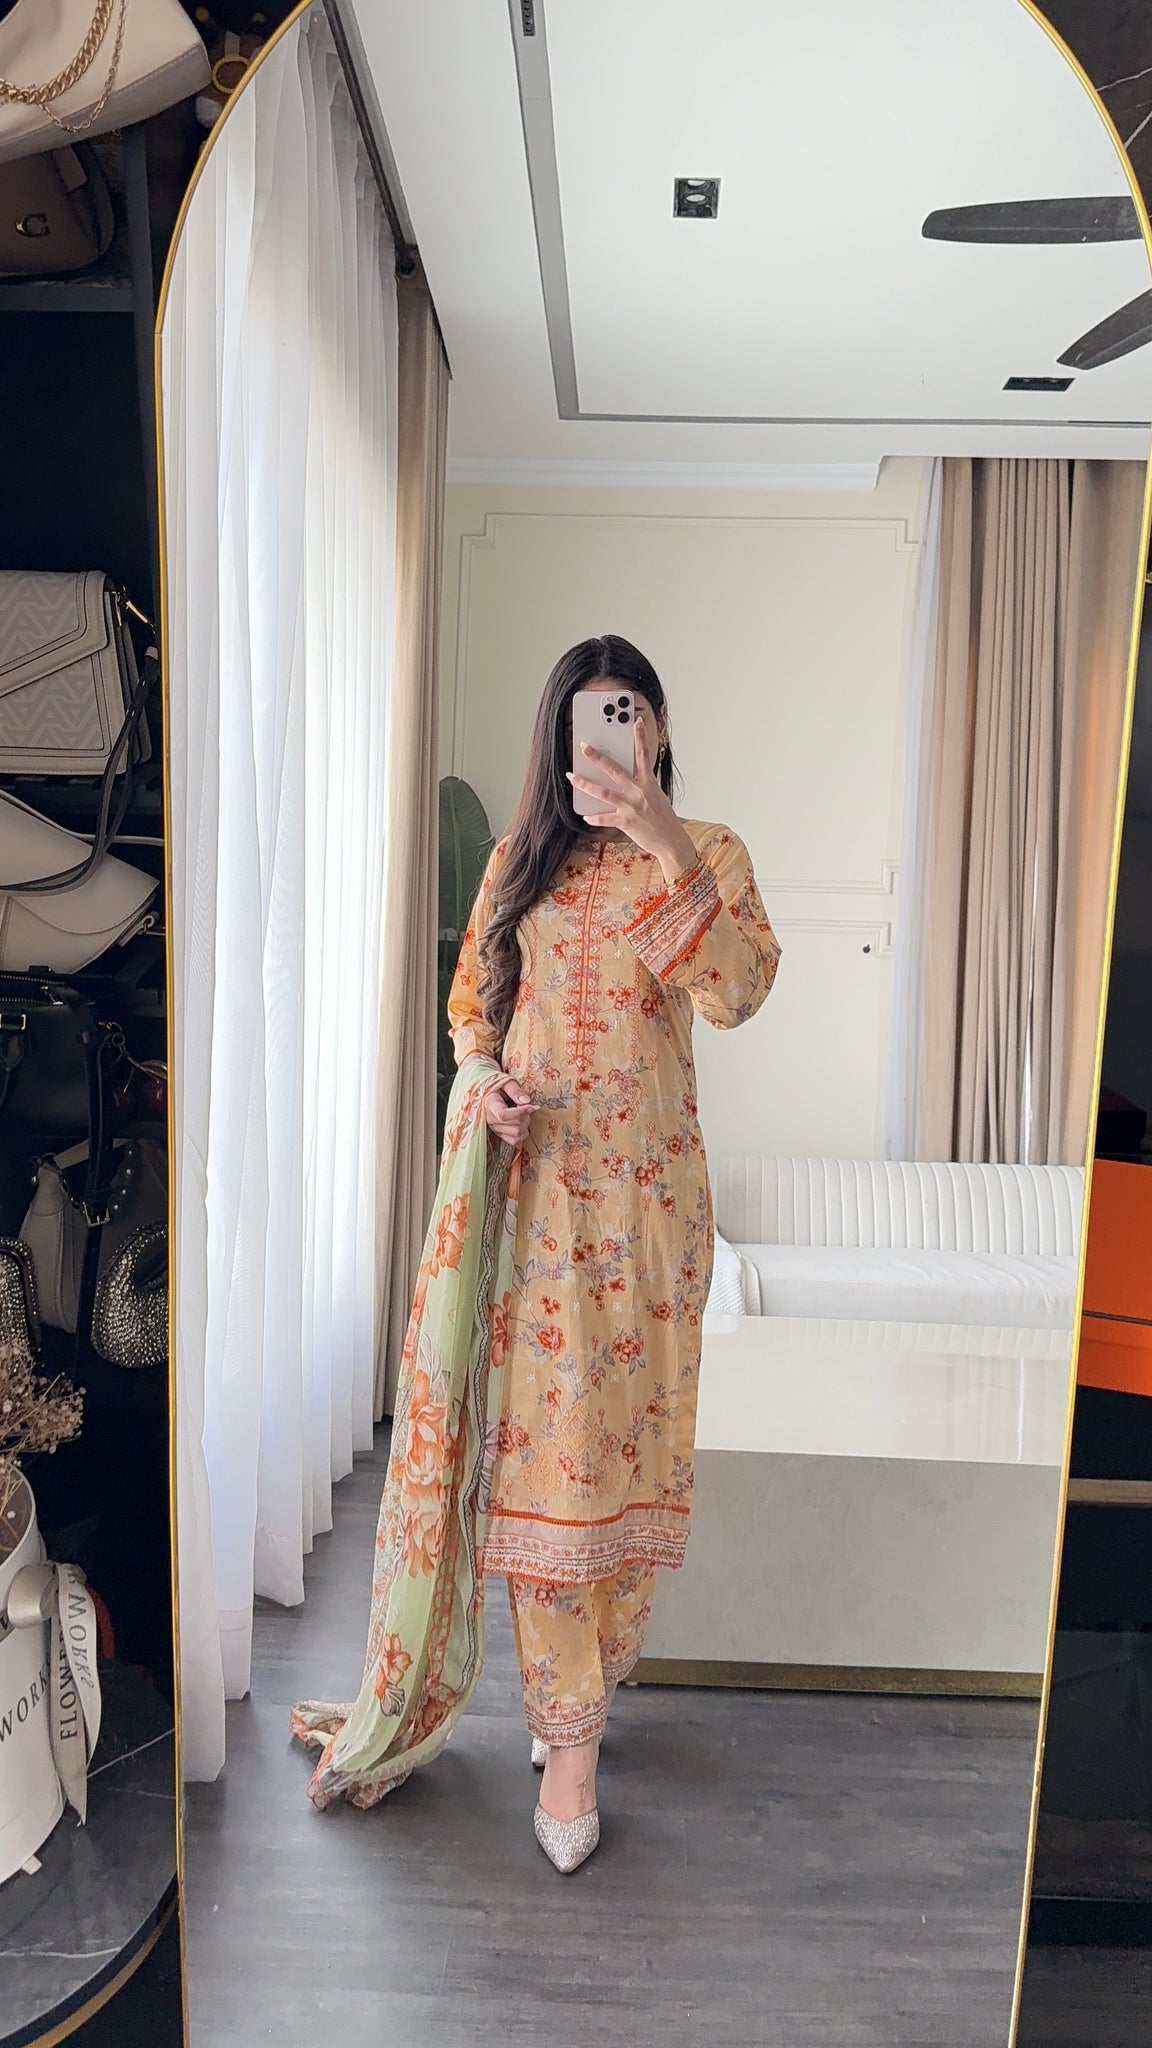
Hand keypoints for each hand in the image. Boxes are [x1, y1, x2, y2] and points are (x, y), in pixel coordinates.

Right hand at [482, 1074, 532, 1144]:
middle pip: (514, 1126)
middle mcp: (490, 1119)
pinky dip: (523, 1133)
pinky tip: (522, 1123)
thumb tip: (526, 1101)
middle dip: (526, 1116)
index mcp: (490, 1104)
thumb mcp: (506, 1083)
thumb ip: (516, 1091)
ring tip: (523, 1113)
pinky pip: (515, 1141)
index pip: (503, 1115)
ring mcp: (495, 1129)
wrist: (490, 1093)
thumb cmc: (499, 1087)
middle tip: (526, 1106)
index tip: (531, 1106)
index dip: (520, 1112)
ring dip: (525, 1124)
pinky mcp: (500, 1135)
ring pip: (516, 1134)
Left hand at [567, 705, 698, 881]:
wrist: (671, 841)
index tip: (635, 722)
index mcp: (649, 783)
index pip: (643, 755)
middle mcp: (639, 792)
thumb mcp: (656, 796)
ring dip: (585, 784)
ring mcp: (631, 807)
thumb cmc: (664, 819)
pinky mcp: (626, 823)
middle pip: (614, 770)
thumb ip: (641, 786)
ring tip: (572, 777)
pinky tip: (585, 815)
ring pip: (603, 792)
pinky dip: (594, 817)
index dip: (640, 737)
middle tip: (583, 747)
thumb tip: (624, 779)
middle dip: (597, 757)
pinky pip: (604, 818)